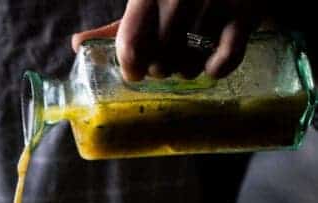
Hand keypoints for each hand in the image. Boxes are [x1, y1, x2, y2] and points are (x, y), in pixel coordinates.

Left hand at [72, 2, 268, 81]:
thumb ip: (119, 26)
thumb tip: (78, 45)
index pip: (131, 44)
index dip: (131, 67)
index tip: (136, 73)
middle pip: (159, 62)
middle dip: (160, 71)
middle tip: (166, 64)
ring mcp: (215, 0)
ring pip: (188, 66)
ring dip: (186, 72)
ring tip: (189, 60)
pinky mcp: (247, 10)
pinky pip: (225, 60)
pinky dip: (216, 71)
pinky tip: (212, 66)